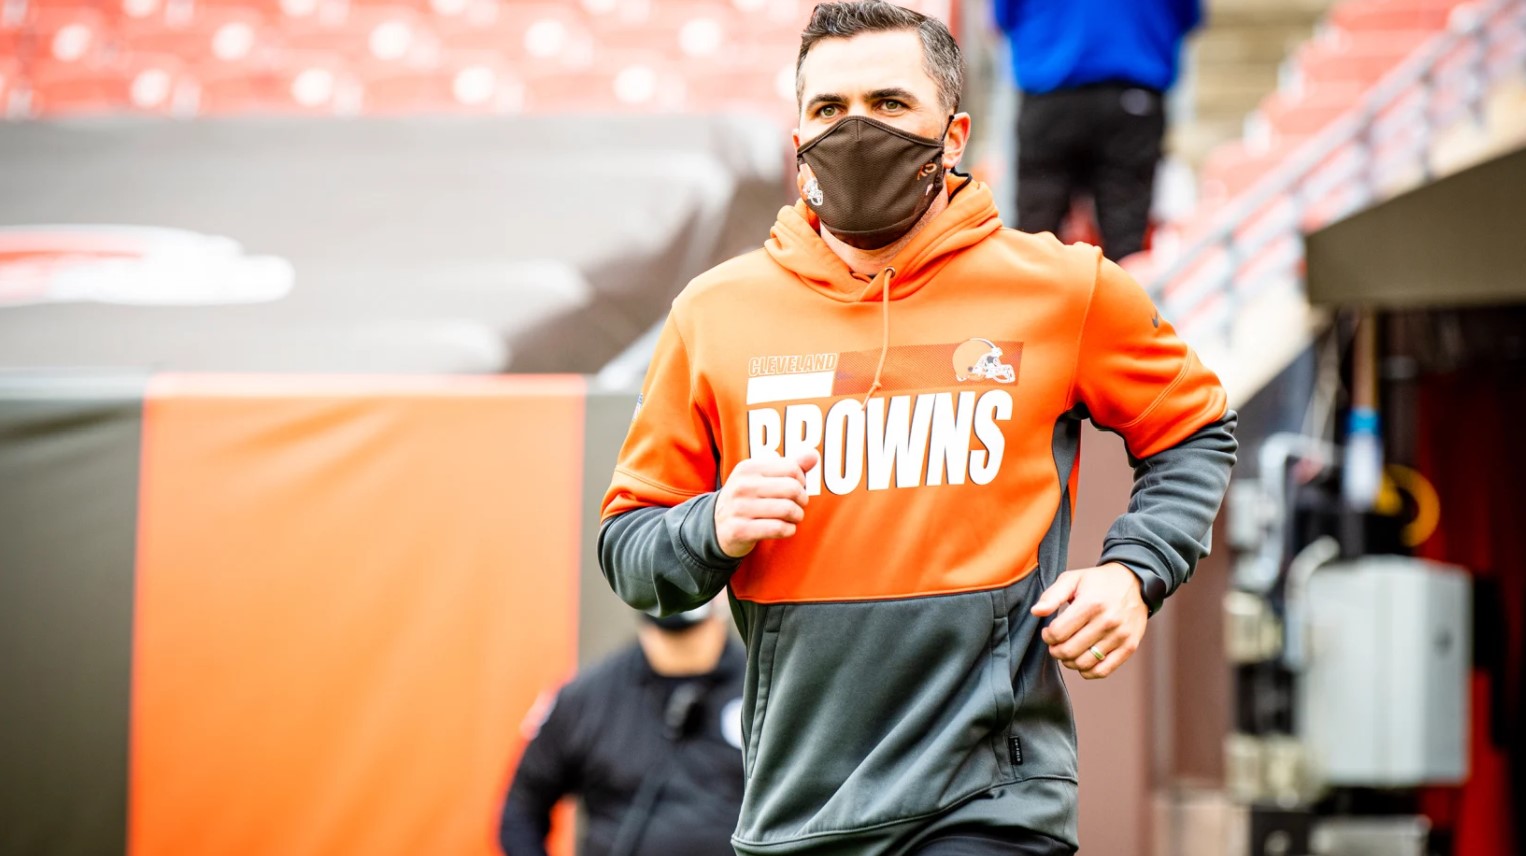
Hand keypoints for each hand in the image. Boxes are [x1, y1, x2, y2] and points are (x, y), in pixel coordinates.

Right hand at [714, 449, 818, 558]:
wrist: (716, 526)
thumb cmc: (747, 499)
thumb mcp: (763, 478)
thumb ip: (790, 466)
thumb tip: (814, 454)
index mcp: (748, 468)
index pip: (792, 468)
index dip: (802, 480)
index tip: (797, 488)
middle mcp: (741, 486)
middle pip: (792, 489)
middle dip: (802, 500)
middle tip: (798, 505)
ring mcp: (738, 508)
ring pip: (787, 510)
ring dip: (797, 516)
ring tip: (793, 517)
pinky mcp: (739, 530)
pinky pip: (778, 528)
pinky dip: (789, 530)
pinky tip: (786, 528)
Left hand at [1030, 563, 1148, 678]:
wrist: (1135, 582)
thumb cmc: (1098, 582)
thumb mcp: (1072, 579)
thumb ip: (1051, 595)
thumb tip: (1035, 612)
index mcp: (1091, 603)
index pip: (1058, 633)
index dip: (1047, 636)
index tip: (1048, 632)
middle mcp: (1107, 621)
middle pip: (1069, 651)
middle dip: (1055, 651)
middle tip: (1055, 644)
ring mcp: (1120, 636)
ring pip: (1084, 663)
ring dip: (1069, 662)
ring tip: (1068, 651)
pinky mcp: (1129, 646)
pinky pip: (1103, 671)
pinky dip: (1087, 671)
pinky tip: (1082, 659)